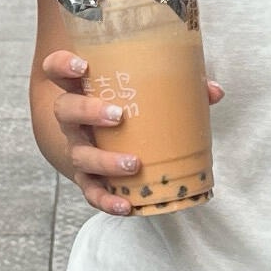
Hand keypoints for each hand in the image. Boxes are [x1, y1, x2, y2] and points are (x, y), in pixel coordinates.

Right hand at [39, 46, 222, 214]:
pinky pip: (91, 191)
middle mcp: (72, 119)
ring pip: (80, 155)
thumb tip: (214, 91)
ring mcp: (77, 148)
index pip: (56, 70)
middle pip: (65, 111)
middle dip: (88, 112)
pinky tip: (126, 205)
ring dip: (105, 160)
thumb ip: (178, 85)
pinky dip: (107, 199)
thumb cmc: (125, 104)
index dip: (62, 65)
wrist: (98, 137)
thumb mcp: (143, 89)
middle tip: (118, 115)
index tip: (81, 65)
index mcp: (80, 88)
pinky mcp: (87, 177)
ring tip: (134, 163)